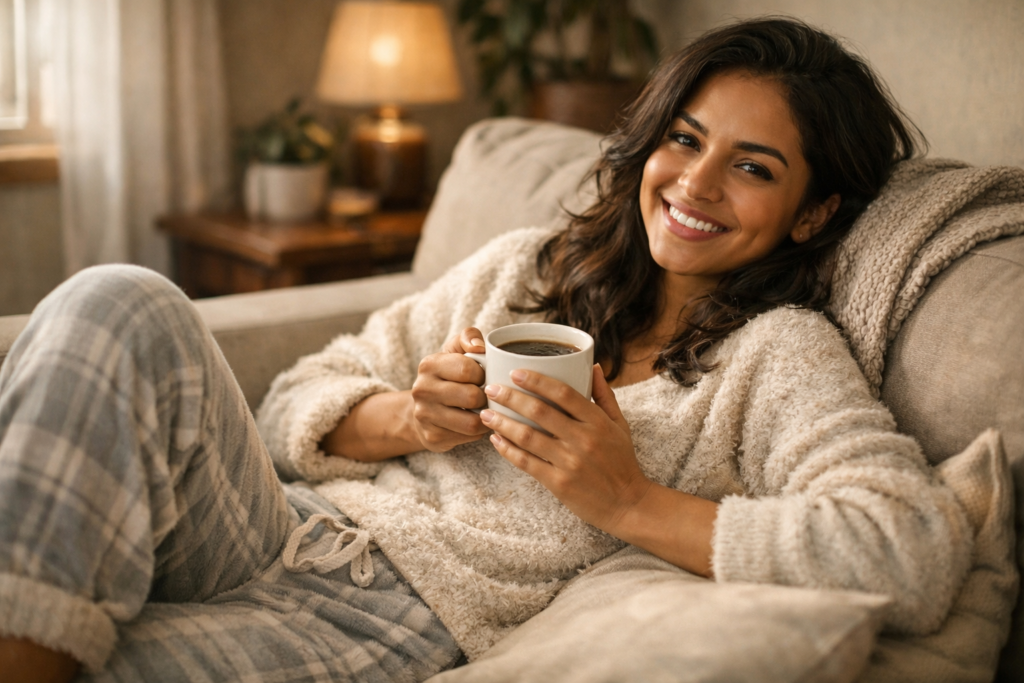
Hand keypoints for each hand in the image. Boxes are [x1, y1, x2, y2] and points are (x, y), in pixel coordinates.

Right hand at [410, 327, 490, 451]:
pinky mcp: (432, 437)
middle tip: (487, 396)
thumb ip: (468, 337)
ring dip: (485, 417)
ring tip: (485, 410)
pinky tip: (476, 423)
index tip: (484, 377)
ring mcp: (424, 415)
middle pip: (471, 397)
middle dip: (486, 397)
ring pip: (471, 422)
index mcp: (429, 365)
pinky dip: (478, 431)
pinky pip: (468, 437)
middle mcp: (422, 390)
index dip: (483, 374)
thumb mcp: (455, 352)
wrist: (424, 409)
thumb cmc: (448, 376)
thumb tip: (480, 346)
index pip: (466, 369)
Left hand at [480, 365, 653, 534]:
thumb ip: (604, 395)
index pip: (564, 393)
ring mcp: (569, 462)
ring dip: (502, 423)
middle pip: (540, 412)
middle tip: (491, 388)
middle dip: (510, 397)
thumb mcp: (620, 425)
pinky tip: (495, 440)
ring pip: (527, 437)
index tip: (516, 372)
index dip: (537, 380)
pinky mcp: (558, 483)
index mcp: (597, 422)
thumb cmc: (622, 462)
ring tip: (486, 413)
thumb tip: (593, 366)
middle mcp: (583, 439)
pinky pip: (526, 463)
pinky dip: (508, 450)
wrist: (628, 504)